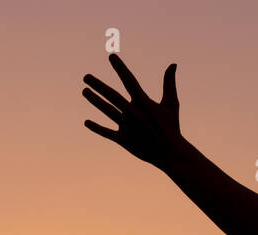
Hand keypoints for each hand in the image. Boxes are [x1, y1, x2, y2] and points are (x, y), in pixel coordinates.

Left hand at [82, 53, 184, 167]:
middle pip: (112, 95)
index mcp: (144, 102)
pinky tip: (86, 122)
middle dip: (98, 85)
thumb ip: (169, 83)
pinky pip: (107, 133)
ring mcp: (127, 127)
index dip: (120, 68)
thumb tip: (173, 64)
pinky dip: (96, 128)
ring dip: (94, 100)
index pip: (129, 81)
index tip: (111, 57)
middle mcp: (133, 113)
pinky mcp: (124, 140)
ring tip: (84, 91)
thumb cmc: (171, 127)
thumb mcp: (171, 104)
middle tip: (86, 76)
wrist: (170, 153)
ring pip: (107, 110)